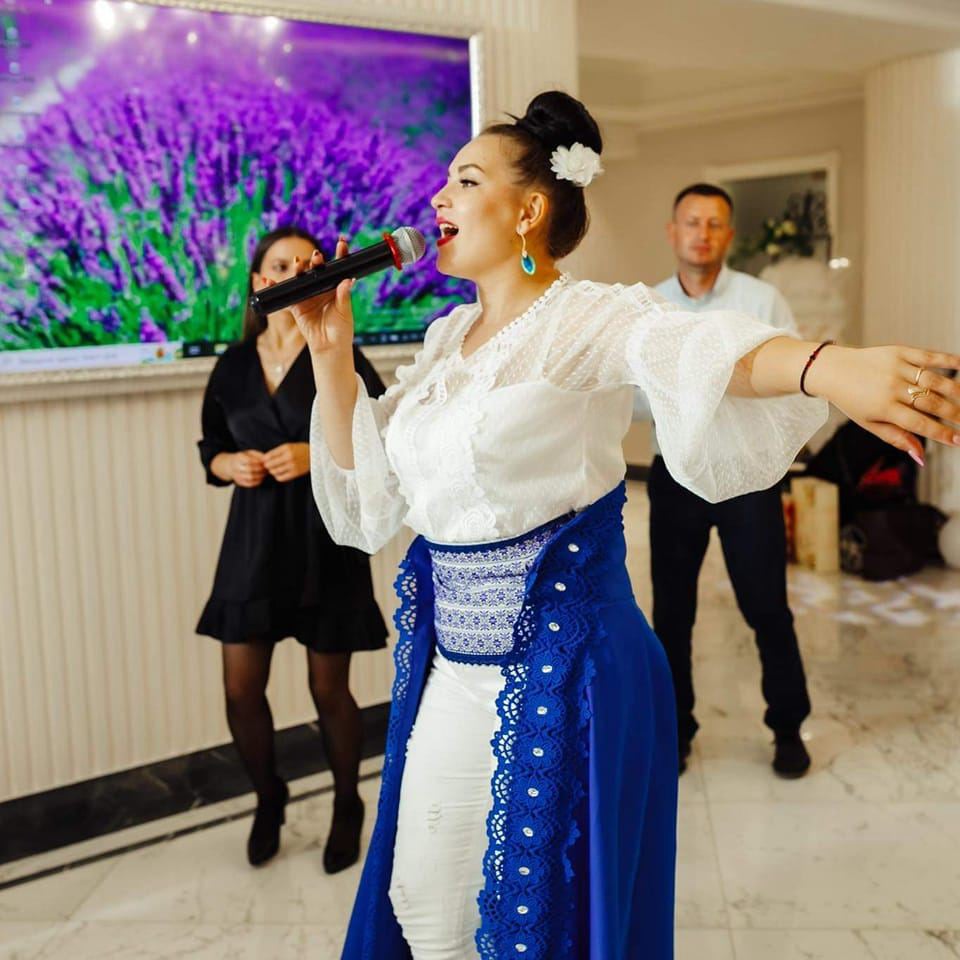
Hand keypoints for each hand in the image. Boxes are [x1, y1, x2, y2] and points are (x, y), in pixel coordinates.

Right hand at [230, 450, 266, 487]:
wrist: (231, 465)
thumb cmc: (244, 457)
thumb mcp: (250, 453)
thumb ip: (258, 455)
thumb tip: (266, 460)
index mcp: (238, 457)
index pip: (249, 460)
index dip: (259, 462)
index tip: (264, 462)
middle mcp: (235, 467)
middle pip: (250, 469)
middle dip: (260, 469)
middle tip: (266, 468)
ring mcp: (236, 475)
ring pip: (250, 477)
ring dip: (260, 476)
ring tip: (265, 473)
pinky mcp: (239, 482)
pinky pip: (250, 484)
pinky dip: (257, 481)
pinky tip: (261, 477)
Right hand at [259, 237, 353, 356]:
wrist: (329, 346)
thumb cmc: (341, 329)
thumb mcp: (344, 312)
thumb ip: (344, 297)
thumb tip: (348, 281)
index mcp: (336, 287)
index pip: (338, 267)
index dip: (340, 254)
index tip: (342, 242)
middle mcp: (321, 287)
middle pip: (317, 269)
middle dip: (316, 260)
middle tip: (317, 256)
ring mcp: (308, 295)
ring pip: (301, 278)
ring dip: (297, 269)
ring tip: (297, 263)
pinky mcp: (296, 304)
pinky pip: (285, 293)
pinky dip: (275, 287)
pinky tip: (267, 281)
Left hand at [263, 442, 309, 481]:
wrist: (314, 455)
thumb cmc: (300, 449)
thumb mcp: (289, 446)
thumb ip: (277, 451)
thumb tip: (264, 459)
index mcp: (287, 448)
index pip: (269, 455)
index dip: (264, 459)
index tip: (264, 461)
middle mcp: (289, 457)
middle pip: (270, 464)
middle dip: (267, 466)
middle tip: (268, 466)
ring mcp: (293, 465)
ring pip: (275, 471)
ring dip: (272, 471)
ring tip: (274, 469)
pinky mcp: (295, 473)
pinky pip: (281, 478)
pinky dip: (277, 477)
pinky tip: (279, 474)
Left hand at [805, 344, 959, 462]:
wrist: (832, 370)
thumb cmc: (852, 400)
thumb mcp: (869, 423)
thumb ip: (897, 438)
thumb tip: (921, 457)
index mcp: (883, 408)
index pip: (919, 423)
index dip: (942, 433)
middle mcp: (891, 387)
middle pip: (931, 402)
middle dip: (955, 414)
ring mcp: (896, 368)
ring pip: (935, 380)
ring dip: (956, 391)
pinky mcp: (899, 351)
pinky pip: (929, 356)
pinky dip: (949, 360)